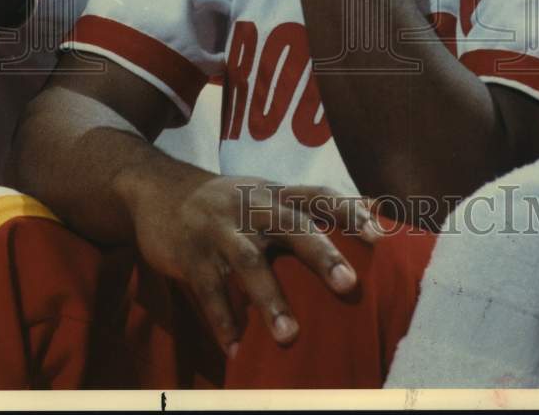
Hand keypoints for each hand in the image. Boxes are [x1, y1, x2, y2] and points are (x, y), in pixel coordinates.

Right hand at [128, 169, 382, 355]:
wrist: (159, 190)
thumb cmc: (231, 200)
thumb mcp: (270, 192)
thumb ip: (316, 202)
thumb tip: (374, 202)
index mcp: (277, 193)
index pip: (319, 195)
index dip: (349, 211)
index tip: (379, 237)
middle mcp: (252, 205)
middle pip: (291, 225)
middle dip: (321, 254)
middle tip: (349, 285)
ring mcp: (220, 229)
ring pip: (248, 261)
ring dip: (270, 299)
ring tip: (291, 336)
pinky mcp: (190, 254)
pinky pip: (208, 290)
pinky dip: (223, 320)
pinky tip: (237, 349)